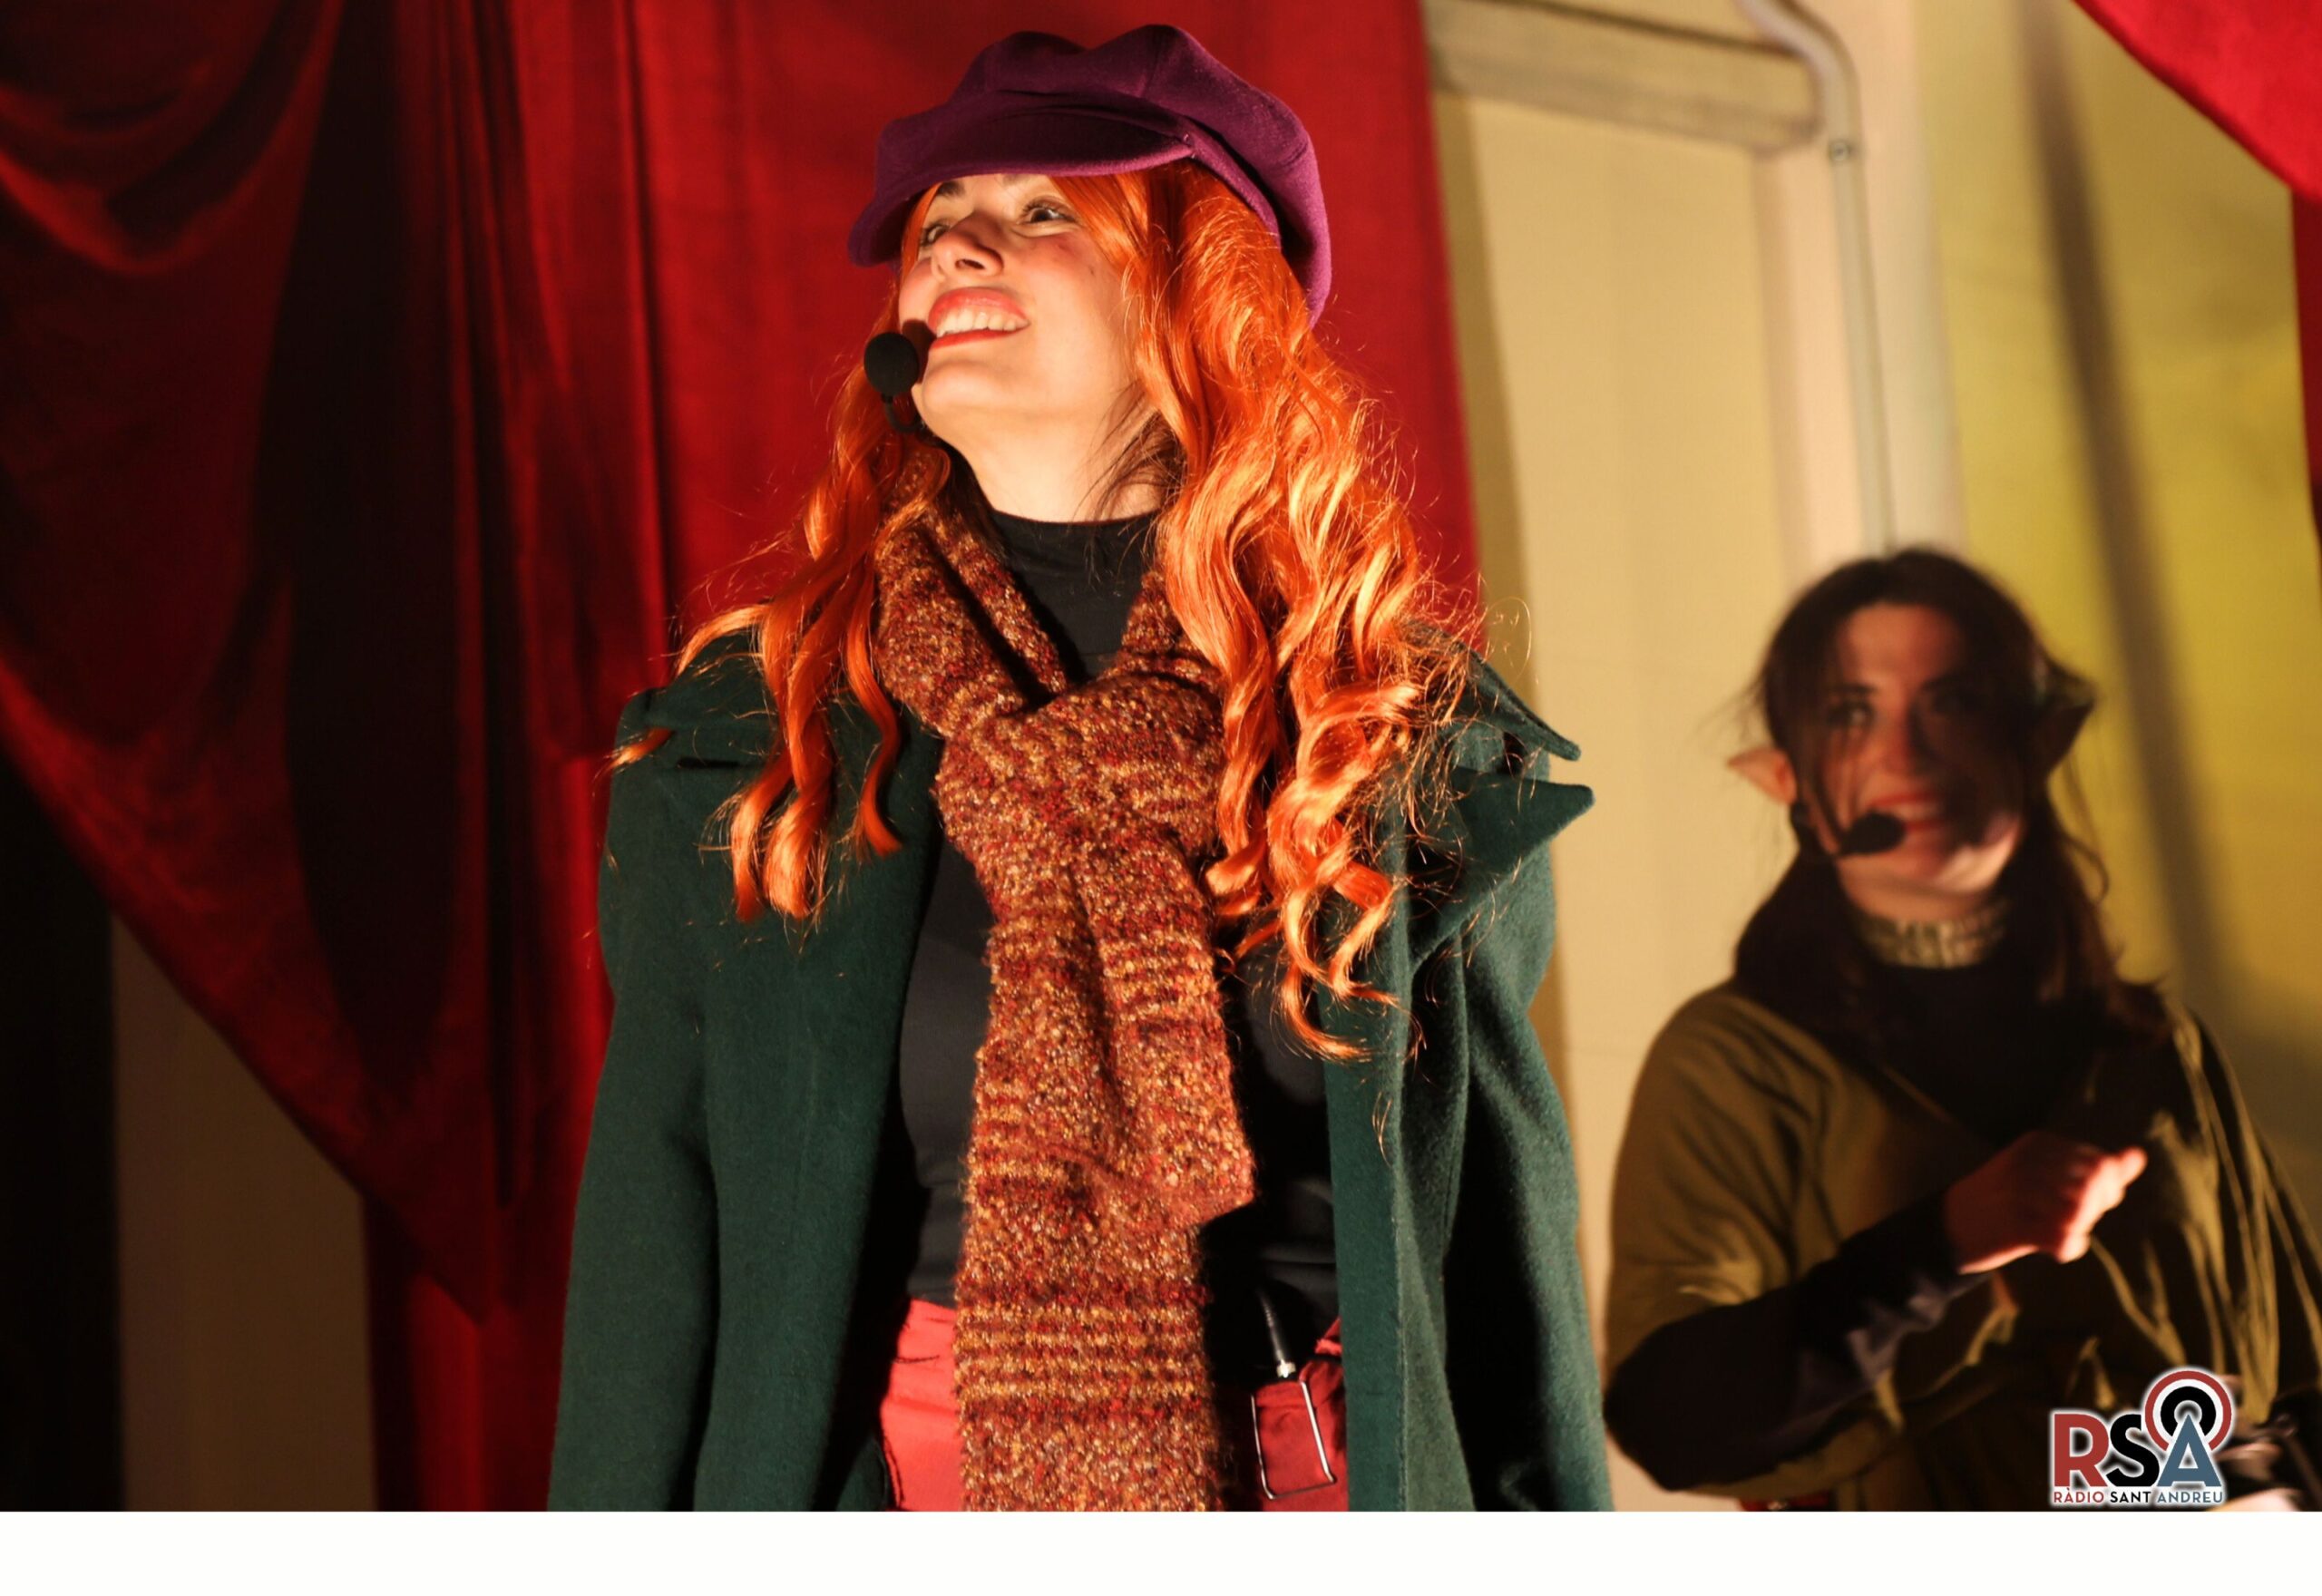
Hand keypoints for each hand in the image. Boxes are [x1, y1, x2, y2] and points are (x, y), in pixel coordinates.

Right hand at [1941, 1130, 2147, 1272]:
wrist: (1952, 1223)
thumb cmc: (2009, 1199)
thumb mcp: (2048, 1173)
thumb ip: (2096, 1167)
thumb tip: (2138, 1156)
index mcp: (2039, 1144)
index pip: (2101, 1165)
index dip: (2106, 1192)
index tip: (2085, 1205)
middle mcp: (2029, 1162)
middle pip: (2094, 1188)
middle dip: (2094, 1210)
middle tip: (2072, 1222)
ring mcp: (2018, 1192)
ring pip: (2080, 1214)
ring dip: (2077, 1230)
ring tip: (2059, 1233)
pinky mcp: (2013, 1225)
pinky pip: (2063, 1239)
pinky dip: (2067, 1248)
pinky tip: (2053, 1249)